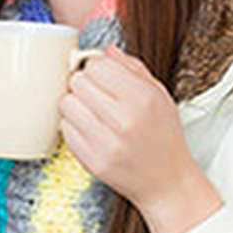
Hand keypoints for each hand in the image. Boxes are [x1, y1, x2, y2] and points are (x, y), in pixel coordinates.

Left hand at [57, 47, 222, 232]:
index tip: (101, 76)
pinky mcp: (91, 161)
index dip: (96, 68)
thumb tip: (105, 50)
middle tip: (96, 95)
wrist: (167, 182)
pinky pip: (64, 129)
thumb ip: (132, 68)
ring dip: (75, 105)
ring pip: (66, 104)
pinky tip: (89, 129)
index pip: (97, 65)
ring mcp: (105, 143)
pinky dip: (73, 126)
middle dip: (84, 85)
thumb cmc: (164, 136)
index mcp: (143, 98)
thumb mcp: (160, 95)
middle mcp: (124, 120)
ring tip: (91, 112)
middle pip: (77, 82)